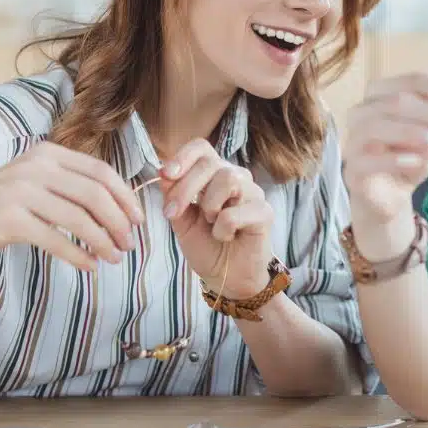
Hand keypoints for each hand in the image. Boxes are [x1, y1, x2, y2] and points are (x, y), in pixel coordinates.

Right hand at [0, 142, 144, 271]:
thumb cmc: (1, 201)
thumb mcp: (36, 180)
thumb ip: (71, 185)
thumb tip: (119, 207)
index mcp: (49, 153)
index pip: (100, 171)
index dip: (125, 197)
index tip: (139, 219)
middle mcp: (37, 167)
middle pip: (95, 194)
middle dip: (119, 222)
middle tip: (130, 243)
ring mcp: (23, 191)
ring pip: (79, 218)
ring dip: (103, 241)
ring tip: (114, 258)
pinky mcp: (11, 219)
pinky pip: (56, 239)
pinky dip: (78, 255)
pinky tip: (89, 265)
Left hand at [156, 139, 274, 299]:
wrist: (227, 278)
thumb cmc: (207, 247)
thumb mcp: (181, 221)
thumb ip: (173, 197)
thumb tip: (163, 172)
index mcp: (214, 175)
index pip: (201, 148)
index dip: (183, 156)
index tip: (166, 174)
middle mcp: (236, 178)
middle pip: (211, 163)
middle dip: (185, 188)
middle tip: (172, 214)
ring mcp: (253, 193)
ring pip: (228, 179)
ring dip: (209, 206)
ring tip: (210, 224)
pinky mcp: (265, 213)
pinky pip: (236, 212)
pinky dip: (223, 229)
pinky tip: (227, 238)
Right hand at [343, 72, 427, 228]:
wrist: (388, 196)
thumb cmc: (410, 155)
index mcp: (382, 92)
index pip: (416, 81)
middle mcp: (363, 110)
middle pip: (401, 101)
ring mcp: (354, 138)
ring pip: (380, 125)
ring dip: (418, 132)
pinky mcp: (352, 168)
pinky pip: (367, 159)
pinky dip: (394, 158)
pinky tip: (418, 161)